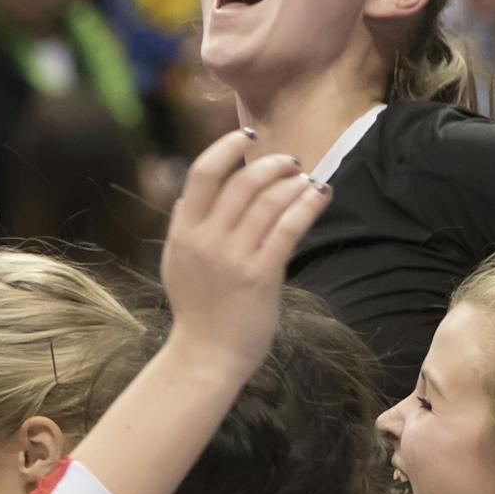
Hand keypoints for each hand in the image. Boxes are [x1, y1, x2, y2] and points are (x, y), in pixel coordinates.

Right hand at [157, 129, 330, 375]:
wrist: (206, 356)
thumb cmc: (196, 311)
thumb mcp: (175, 263)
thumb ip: (181, 226)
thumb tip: (186, 195)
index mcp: (184, 231)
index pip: (203, 172)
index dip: (227, 146)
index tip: (247, 137)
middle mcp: (207, 239)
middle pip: (242, 182)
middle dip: (271, 164)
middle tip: (291, 162)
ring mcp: (234, 257)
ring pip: (269, 201)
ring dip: (293, 183)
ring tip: (307, 180)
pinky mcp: (261, 275)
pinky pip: (288, 227)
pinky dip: (306, 205)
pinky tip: (319, 196)